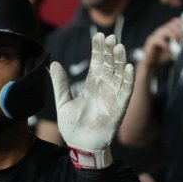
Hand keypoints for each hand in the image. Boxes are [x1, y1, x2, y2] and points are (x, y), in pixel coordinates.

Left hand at [51, 33, 133, 168]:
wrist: (80, 146)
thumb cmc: (72, 126)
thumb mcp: (62, 102)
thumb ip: (60, 84)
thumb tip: (54, 63)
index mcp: (91, 86)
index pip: (97, 63)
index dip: (98, 50)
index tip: (98, 36)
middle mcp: (103, 88)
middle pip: (109, 65)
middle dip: (110, 51)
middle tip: (109, 37)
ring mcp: (112, 97)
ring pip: (119, 74)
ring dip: (120, 61)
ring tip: (118, 47)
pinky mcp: (119, 107)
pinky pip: (126, 91)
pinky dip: (128, 79)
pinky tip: (128, 67)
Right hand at [142, 17, 182, 65]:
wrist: (149, 65)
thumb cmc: (160, 57)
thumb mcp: (173, 51)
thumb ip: (178, 46)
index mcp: (165, 32)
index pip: (173, 22)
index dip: (181, 22)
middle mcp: (160, 32)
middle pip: (171, 25)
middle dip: (179, 30)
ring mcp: (154, 36)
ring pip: (165, 30)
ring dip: (174, 35)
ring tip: (178, 42)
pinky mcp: (150, 42)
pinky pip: (159, 40)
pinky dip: (166, 45)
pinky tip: (168, 50)